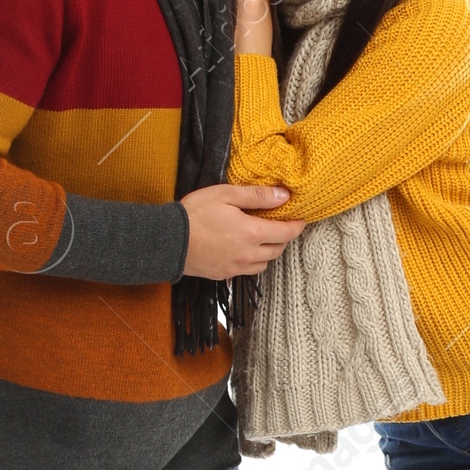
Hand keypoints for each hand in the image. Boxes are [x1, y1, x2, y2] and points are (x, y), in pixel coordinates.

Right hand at [181, 182, 303, 278]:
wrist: (168, 241)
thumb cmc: (195, 213)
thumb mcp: (226, 194)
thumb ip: (257, 196)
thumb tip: (283, 196)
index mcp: (252, 232)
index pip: (286, 232)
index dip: (297, 226)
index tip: (300, 219)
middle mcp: (249, 254)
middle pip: (278, 249)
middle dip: (283, 237)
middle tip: (280, 225)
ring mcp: (237, 267)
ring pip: (265, 262)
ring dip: (269, 251)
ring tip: (262, 237)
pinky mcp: (225, 275)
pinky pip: (248, 270)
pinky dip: (253, 261)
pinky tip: (244, 249)